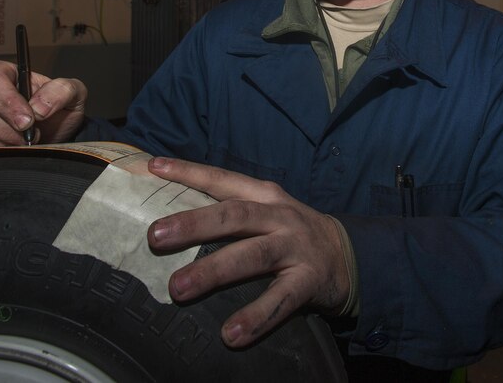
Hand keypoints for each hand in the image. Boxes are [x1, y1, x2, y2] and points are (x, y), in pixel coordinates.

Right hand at [0, 59, 87, 146]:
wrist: (52, 138)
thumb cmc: (56, 112)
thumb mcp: (72, 95)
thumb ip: (62, 91)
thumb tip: (39, 107)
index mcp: (0, 73)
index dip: (7, 102)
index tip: (28, 121)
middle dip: (3, 129)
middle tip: (28, 139)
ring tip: (17, 147)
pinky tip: (2, 154)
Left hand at [146, 157, 349, 347]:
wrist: (347, 254)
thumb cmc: (291, 232)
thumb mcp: (267, 210)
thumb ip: (230, 211)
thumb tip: (173, 219)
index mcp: (265, 196)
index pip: (224, 180)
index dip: (190, 172)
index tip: (155, 168)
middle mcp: (279, 217)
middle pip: (234, 216)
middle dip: (194, 224)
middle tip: (155, 236)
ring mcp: (295, 248)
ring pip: (253, 256)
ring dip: (214, 271)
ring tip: (179, 287)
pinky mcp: (308, 281)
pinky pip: (280, 301)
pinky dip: (255, 317)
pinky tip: (231, 334)